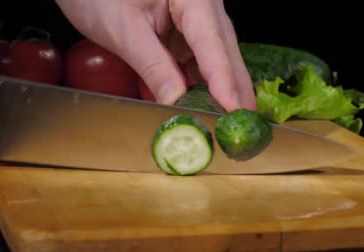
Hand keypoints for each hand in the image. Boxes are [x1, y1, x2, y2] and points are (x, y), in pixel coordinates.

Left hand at [55, 0, 255, 110]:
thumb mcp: (123, 30)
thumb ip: (153, 66)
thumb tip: (177, 101)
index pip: (212, 43)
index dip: (225, 80)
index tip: (233, 109)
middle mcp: (204, 5)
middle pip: (225, 52)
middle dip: (235, 90)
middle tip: (241, 127)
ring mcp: (198, 18)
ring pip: (217, 59)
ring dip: (221, 91)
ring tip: (225, 124)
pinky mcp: (187, 31)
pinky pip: (201, 61)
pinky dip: (202, 85)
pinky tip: (205, 107)